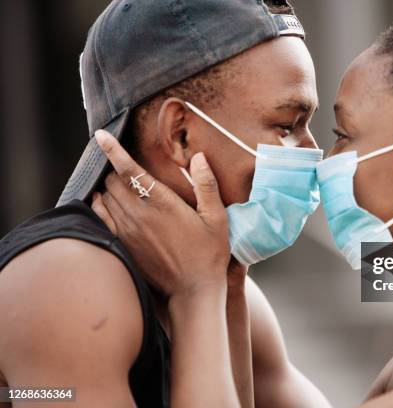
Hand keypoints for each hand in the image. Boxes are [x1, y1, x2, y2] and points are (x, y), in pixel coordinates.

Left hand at [91, 130, 229, 298]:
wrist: (193, 291)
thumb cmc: (209, 253)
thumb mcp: (217, 218)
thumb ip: (207, 185)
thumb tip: (199, 157)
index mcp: (162, 203)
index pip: (129, 169)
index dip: (112, 149)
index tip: (100, 135)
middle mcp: (139, 215)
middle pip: (112, 181)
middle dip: (115, 169)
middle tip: (123, 165)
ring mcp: (128, 231)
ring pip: (104, 198)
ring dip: (107, 186)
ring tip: (115, 182)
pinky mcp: (124, 245)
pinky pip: (101, 217)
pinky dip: (99, 205)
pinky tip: (105, 202)